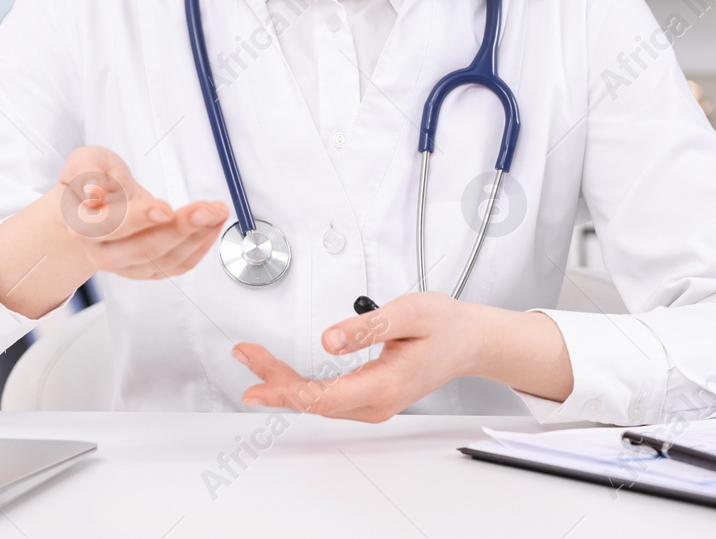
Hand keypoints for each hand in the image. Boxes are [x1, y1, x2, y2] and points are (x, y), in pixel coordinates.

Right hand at [55, 146, 229, 280]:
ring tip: (217, 211)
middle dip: (181, 229)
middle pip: (144, 249)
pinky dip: (201, 246)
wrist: (96, 204)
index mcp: (82, 227)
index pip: (110, 227)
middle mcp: (103, 253)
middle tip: (206, 210)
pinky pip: (178, 265)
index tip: (165, 208)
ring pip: (166, 260)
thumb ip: (85, 172)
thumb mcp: (86, 161)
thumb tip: (93, 192)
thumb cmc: (94, 180)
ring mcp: (126, 266)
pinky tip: (213, 225)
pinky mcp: (148, 270)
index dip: (140, 219)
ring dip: (198, 236)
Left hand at [232, 292, 482, 422]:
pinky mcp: (372, 397)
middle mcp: (377, 402)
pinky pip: (329, 398)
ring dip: (285, 383)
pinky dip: (302, 386)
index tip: (255, 384)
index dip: (285, 391)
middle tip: (246, 356)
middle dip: (275, 380)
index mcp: (385, 385)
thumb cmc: (445, 325)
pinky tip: (285, 376)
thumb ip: (366, 327)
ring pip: (319, 402)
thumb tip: (328, 339)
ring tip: (256, 360)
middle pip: (314, 402)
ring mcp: (374, 404)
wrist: (469, 341)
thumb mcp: (408, 313)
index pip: (323, 397)